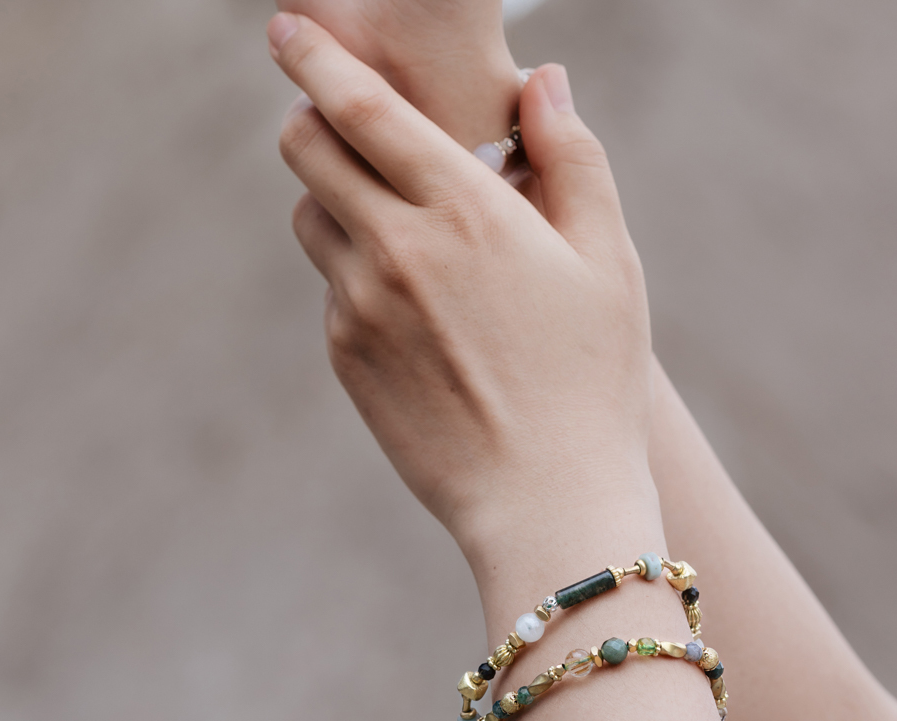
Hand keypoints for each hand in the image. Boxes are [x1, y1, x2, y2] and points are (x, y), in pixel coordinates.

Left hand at [269, 14, 660, 563]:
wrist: (545, 497)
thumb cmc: (592, 380)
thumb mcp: (610, 263)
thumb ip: (573, 159)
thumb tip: (544, 81)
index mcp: (464, 210)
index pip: (361, 106)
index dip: (315, 58)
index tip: (286, 28)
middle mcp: (397, 250)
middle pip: (306, 150)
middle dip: (312, 120)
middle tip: (343, 125)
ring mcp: (361, 308)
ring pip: (311, 220)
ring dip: (337, 200)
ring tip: (397, 226)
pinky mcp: (347, 359)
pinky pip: (332, 291)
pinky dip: (358, 275)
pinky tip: (415, 311)